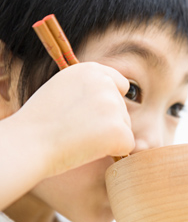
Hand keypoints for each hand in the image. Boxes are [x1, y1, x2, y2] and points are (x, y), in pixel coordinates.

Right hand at [12, 62, 134, 176]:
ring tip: (80, 137)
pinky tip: (89, 148)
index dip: (111, 102)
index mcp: (92, 70)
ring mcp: (114, 106)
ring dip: (109, 136)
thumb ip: (89, 87)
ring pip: (125, 126)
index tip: (96, 113)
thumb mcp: (64, 87)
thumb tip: (112, 95)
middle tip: (78, 128)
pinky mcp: (119, 130)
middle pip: (122, 108)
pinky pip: (126, 144)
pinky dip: (113, 151)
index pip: (121, 85)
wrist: (28, 143)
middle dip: (108, 121)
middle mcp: (106, 84)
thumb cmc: (40, 120)